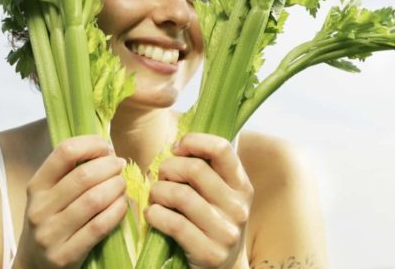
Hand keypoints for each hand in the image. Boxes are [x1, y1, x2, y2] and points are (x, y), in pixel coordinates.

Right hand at [13, 136, 127, 268]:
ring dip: (116, 187)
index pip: (64, 152)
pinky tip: (122, 205)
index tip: (106, 147)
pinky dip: (117, 211)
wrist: (34, 266)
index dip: (91, 144)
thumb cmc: (51, 220)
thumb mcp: (49, 194)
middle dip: (109, 166)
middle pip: (84, 176)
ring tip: (122, 184)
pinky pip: (99, 226)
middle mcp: (40, 208)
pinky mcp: (65, 255)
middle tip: (120, 165)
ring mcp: (50, 234)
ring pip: (94, 200)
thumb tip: (105, 148)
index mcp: (36, 186)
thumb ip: (70, 172)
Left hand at [145, 133, 253, 268]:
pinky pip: (174, 224)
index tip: (176, 147)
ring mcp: (226, 232)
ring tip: (155, 196)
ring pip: (181, 195)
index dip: (194, 141)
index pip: (222, 149)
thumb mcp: (221, 196)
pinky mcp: (210, 253)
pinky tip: (152, 214)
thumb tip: (178, 141)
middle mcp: (238, 207)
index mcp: (242, 186)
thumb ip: (208, 170)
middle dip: (169, 168)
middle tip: (160, 176)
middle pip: (195, 170)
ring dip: (158, 192)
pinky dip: (155, 215)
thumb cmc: (213, 223)